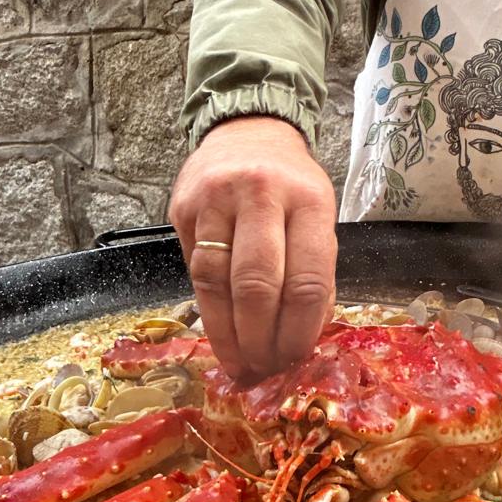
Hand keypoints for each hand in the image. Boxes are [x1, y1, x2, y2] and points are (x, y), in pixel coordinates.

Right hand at [168, 117, 337, 380]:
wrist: (247, 132)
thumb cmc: (290, 185)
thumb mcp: (317, 215)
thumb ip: (313, 269)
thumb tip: (300, 340)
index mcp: (309, 201)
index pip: (307, 280)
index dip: (299, 331)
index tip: (295, 360)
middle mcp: (262, 195)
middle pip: (257, 285)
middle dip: (261, 339)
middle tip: (264, 370)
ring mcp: (217, 199)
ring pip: (217, 282)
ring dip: (229, 335)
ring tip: (240, 365)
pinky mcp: (184, 207)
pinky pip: (194, 270)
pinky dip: (208, 311)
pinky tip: (220, 335)